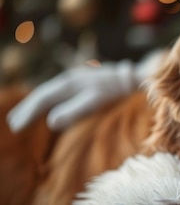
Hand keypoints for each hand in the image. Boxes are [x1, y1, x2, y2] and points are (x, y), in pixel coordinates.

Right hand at [7, 60, 137, 132]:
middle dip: (28, 109)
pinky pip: (62, 94)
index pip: (43, 98)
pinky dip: (50, 103)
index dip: (29, 112)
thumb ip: (75, 109)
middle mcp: (72, 79)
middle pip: (44, 94)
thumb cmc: (120, 91)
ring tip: (24, 118)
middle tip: (14, 125)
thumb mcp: (98, 99)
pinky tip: (48, 111)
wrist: (140, 78)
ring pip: (52, 93)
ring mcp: (79, 81)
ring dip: (37, 106)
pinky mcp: (88, 85)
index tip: (16, 126)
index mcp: (70, 82)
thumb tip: (51, 122)